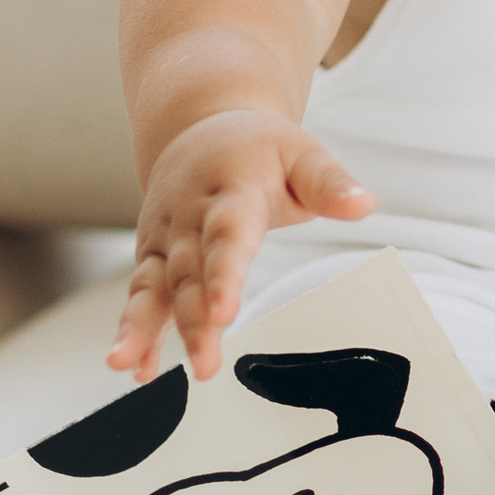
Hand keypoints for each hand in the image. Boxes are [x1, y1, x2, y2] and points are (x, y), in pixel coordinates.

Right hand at [109, 107, 373, 382]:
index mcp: (230, 188)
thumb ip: (329, 184)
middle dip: (193, 319)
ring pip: (153, 284)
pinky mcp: (151, 254)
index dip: (224, 273)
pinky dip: (137, 329)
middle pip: (189, 271)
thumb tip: (364, 203)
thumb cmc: (260, 150)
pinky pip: (141, 293)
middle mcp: (189, 214)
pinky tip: (136, 367)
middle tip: (203, 363)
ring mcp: (165, 235)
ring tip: (130, 364)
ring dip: (142, 326)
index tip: (224, 312)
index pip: (227, 233)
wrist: (200, 127)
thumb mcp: (301, 154)